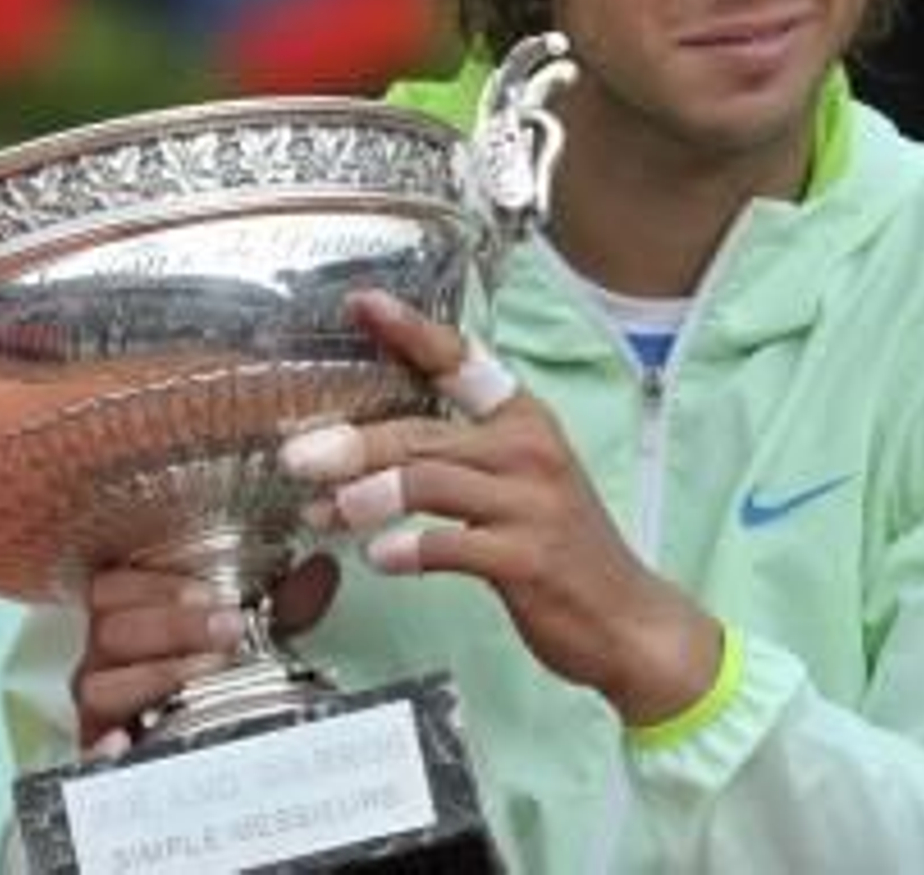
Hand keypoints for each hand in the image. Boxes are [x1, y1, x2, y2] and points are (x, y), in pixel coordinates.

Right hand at [72, 554, 340, 753]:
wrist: (206, 729)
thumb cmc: (219, 663)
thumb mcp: (254, 628)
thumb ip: (286, 598)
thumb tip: (323, 568)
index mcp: (126, 612)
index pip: (111, 586)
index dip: (157, 585)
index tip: (212, 593)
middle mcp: (102, 655)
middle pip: (111, 632)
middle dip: (174, 627)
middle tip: (230, 628)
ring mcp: (98, 704)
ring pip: (102, 685)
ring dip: (160, 675)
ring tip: (213, 671)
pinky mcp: (100, 749)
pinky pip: (91, 750)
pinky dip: (106, 748)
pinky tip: (126, 745)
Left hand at [281, 290, 722, 727]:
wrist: (626, 619)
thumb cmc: (558, 545)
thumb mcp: (517, 479)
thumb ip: (453, 452)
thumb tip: (364, 442)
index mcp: (523, 419)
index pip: (460, 360)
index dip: (409, 330)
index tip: (362, 303)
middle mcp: (528, 450)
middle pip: (422, 432)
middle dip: (353, 443)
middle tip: (296, 457)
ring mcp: (530, 503)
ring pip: (429, 481)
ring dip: (369, 495)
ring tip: (323, 512)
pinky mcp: (527, 558)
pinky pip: (452, 545)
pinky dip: (408, 550)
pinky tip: (378, 558)